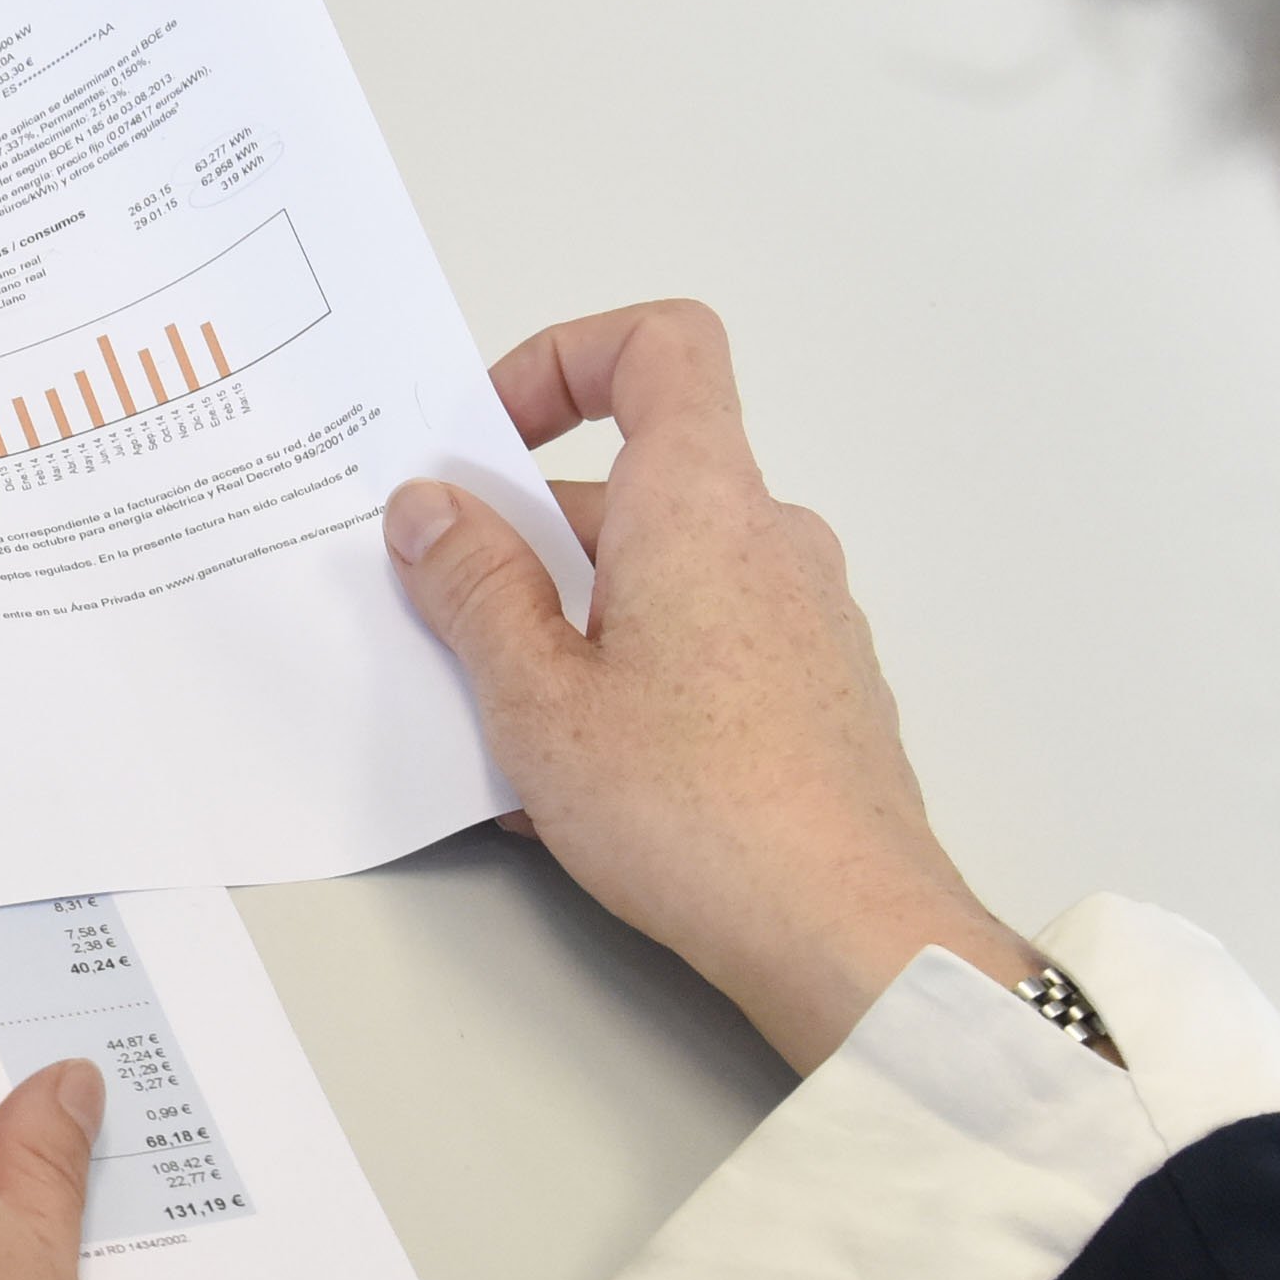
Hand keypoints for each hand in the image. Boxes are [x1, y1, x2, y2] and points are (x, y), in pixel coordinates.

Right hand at [385, 300, 1027, 1070]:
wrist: (847, 933)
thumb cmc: (704, 813)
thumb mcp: (536, 696)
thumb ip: (473, 587)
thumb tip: (432, 511)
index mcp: (700, 503)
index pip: (659, 346)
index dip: (564, 358)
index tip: (488, 434)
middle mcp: (770, 538)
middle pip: (638, 478)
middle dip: (530, 530)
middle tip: (449, 602)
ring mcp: (807, 617)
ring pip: (667, 572)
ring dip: (576, 615)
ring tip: (503, 715)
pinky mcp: (817, 694)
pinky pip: (706, 645)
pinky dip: (633, 675)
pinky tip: (576, 777)